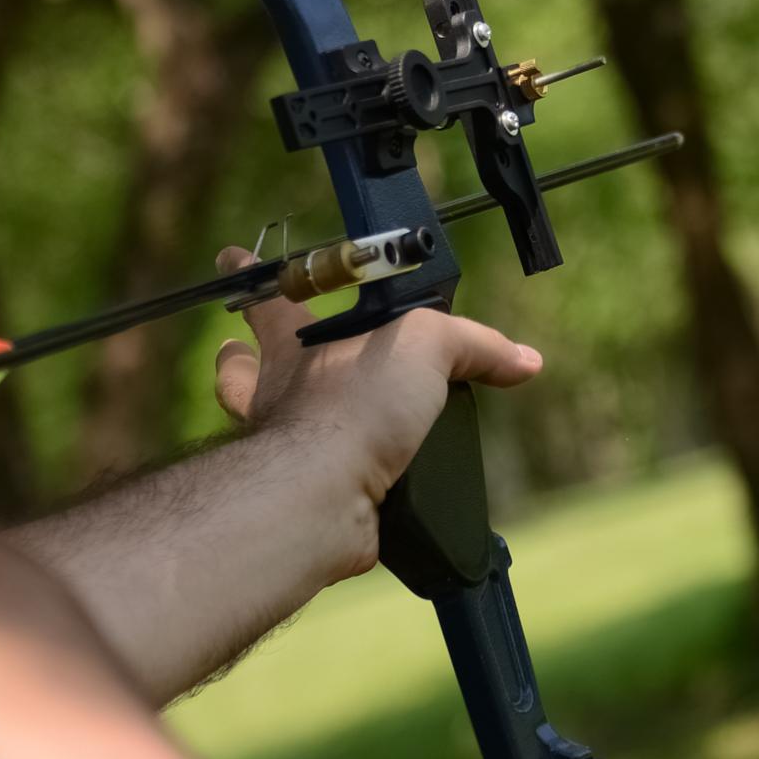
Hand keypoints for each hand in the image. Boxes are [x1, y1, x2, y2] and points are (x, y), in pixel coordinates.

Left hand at [210, 251, 540, 576]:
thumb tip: (526, 360)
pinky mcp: (300, 501)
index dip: (255, 276)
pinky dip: (326, 481)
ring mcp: (279, 452)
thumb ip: (474, 345)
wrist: (328, 493)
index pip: (269, 298)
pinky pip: (309, 484)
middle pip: (243, 372)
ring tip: (289, 427)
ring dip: (269, 425)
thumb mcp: (426, 345)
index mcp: (296, 347)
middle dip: (239, 363)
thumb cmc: (355, 402)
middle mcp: (277, 396)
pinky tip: (359, 491)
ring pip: (263, 432)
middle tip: (236, 354)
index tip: (233, 257)